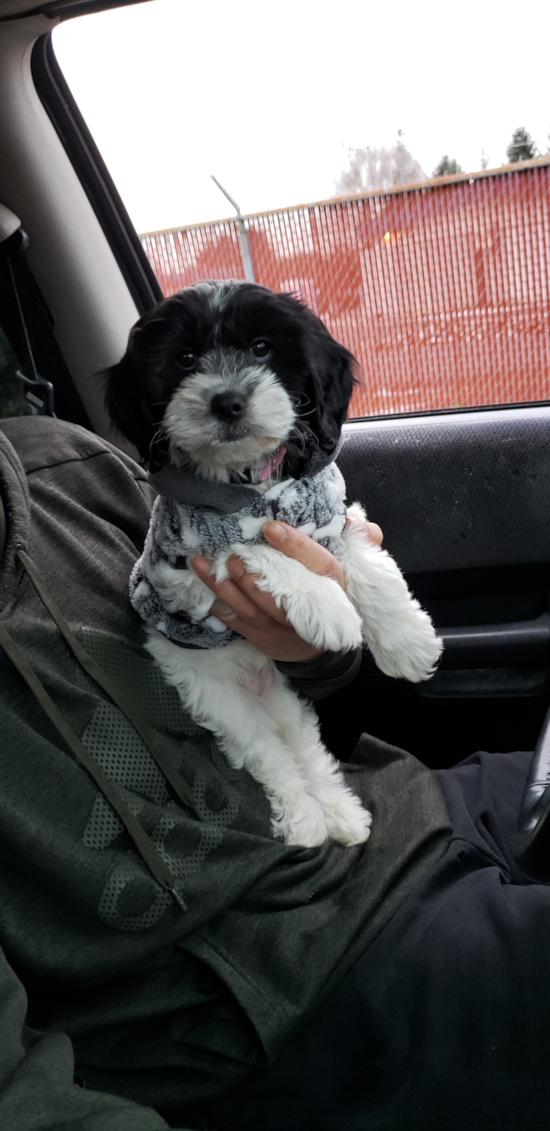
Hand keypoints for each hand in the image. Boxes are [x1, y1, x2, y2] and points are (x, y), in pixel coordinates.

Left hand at [190, 518, 382, 662]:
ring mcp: (280, 628)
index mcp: (330, 587)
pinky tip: (203, 585)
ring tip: (204, 563)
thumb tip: (357, 522)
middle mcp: (306, 610)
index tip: (270, 527)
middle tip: (233, 555)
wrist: (323, 646)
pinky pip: (236, 621)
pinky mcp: (260, 637)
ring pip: (249, 608)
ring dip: (224, 586)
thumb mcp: (348, 568)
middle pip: (277, 594)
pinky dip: (218, 605)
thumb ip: (359, 541)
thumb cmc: (330, 595)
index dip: (293, 545)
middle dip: (252, 575)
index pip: (315, 563)